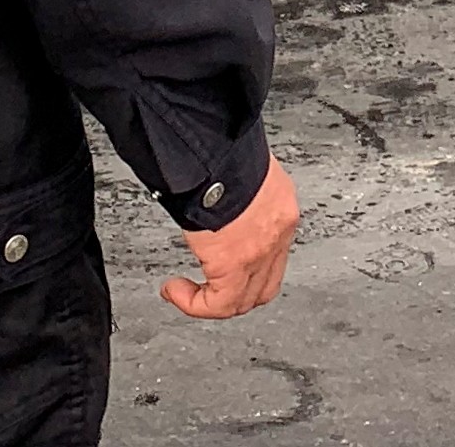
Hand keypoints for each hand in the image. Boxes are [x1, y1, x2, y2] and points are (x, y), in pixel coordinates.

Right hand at [160, 156, 298, 319]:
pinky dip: (195, 304)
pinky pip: (219, 304)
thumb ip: (234, 192)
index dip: (248, 267)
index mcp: (280, 206)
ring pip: (242, 300)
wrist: (213, 150)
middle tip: (204, 289)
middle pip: (263, 285)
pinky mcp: (235, 264)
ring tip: (184, 292)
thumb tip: (213, 197)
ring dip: (211, 302)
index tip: (218, 262)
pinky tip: (175, 290)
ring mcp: (261, 250)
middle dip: (233, 293)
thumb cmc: (219, 149)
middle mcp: (277, 231)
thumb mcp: (239, 170)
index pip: (273, 253)